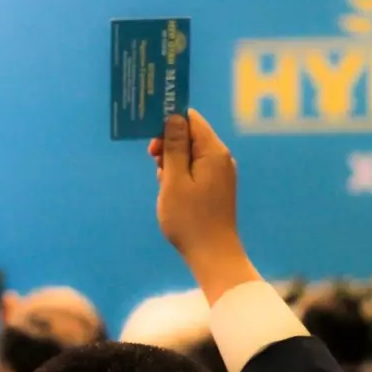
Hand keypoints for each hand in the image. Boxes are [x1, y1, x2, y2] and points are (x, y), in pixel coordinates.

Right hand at [149, 110, 237, 256]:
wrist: (213, 254)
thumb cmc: (190, 219)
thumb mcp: (175, 179)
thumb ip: (174, 147)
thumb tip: (174, 117)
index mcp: (214, 152)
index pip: (191, 120)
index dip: (169, 122)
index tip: (150, 138)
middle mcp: (221, 158)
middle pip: (190, 135)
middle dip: (168, 146)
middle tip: (156, 165)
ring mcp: (220, 173)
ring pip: (189, 154)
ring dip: (172, 164)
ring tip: (166, 185)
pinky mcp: (215, 186)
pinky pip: (194, 170)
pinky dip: (179, 176)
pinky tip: (172, 193)